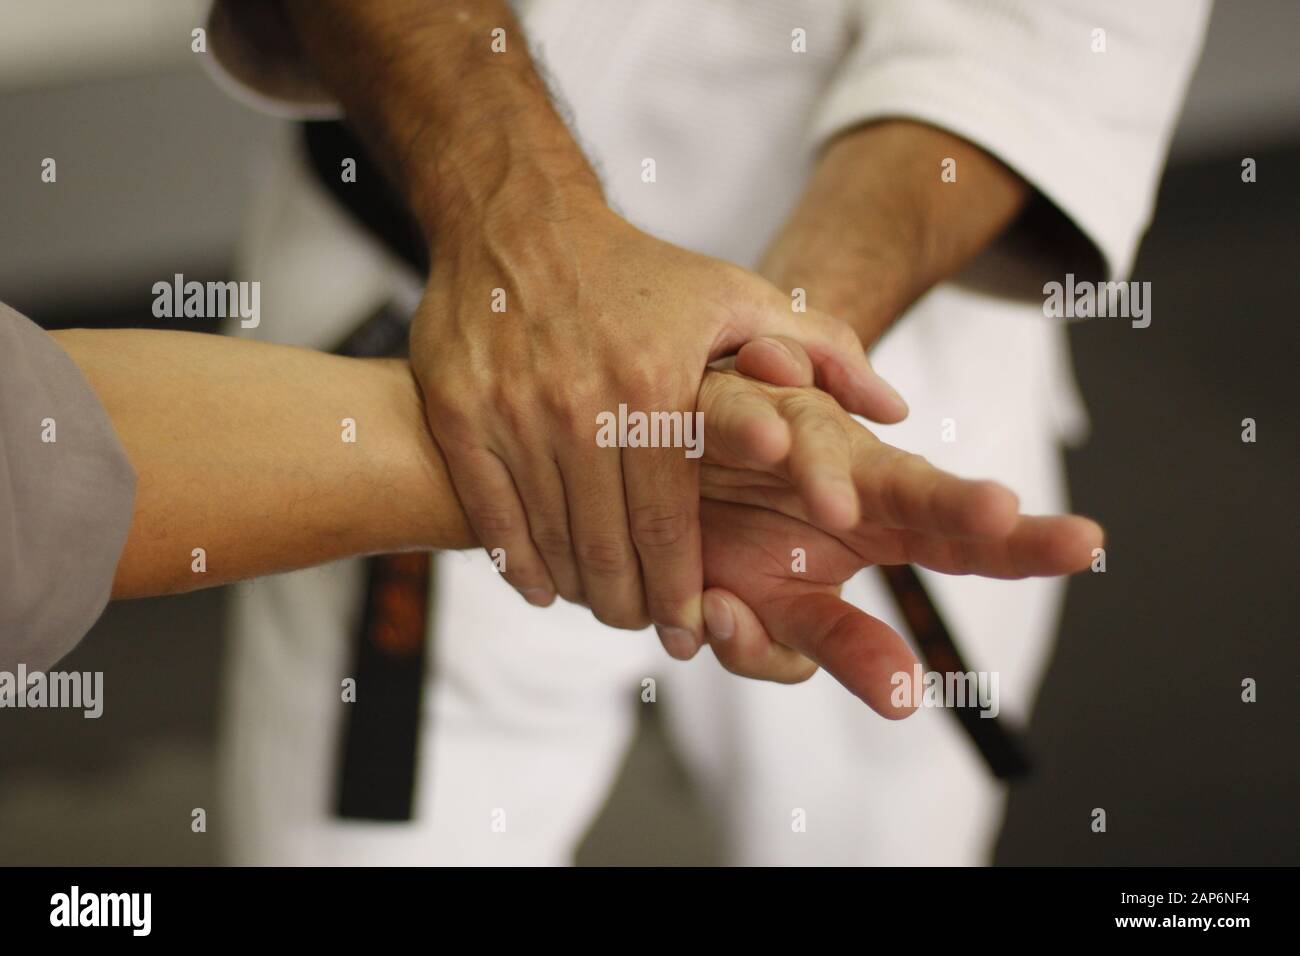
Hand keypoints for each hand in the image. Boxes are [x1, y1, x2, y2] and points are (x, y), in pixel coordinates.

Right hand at [411, 200, 906, 657]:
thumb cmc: (640, 272)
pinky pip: (491, 514)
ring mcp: (513, 412)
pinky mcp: (460, 415)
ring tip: (607, 608)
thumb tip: (893, 407)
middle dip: (633, 605)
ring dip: (581, 589)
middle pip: (608, 545)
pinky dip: (517, 562)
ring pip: (551, 537)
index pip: (669, 524)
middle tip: (649, 630)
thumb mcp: (740, 296)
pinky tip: (544, 587)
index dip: (680, 590)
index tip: (691, 630)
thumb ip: (824, 352)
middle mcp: (581, 405)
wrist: (521, 223)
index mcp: (655, 385)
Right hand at [679, 340, 1101, 704]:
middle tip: (997, 514)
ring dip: (824, 470)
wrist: (660, 476)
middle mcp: (844, 465)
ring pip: (817, 444)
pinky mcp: (721, 404)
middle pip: (907, 483)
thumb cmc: (732, 543)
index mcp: (875, 515)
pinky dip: (744, 422)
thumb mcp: (787, 615)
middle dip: (950, 499)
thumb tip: (900, 698)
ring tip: (836, 506)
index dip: (1017, 543)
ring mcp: (786, 429)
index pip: (955, 535)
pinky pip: (731, 413)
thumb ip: (843, 650)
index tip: (1087, 545)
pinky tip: (763, 437)